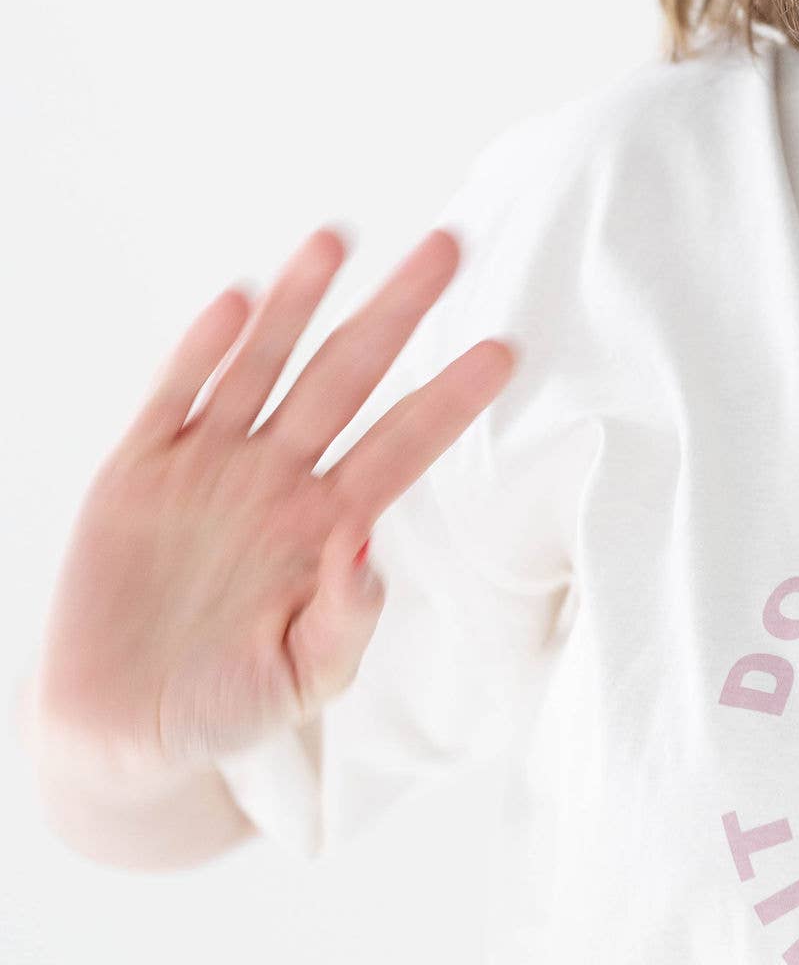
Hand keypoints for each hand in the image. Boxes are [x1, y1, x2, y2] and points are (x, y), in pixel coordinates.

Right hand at [31, 223, 515, 792]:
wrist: (125, 727)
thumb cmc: (230, 705)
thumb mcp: (307, 678)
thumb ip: (347, 619)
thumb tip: (368, 548)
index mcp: (330, 525)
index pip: (405, 444)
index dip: (452, 397)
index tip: (506, 351)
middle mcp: (277, 480)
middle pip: (347, 377)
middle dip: (396, 312)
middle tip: (449, 245)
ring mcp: (208, 466)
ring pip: (263, 366)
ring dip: (299, 303)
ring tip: (337, 238)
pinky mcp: (139, 471)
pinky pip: (175, 397)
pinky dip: (202, 350)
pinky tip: (237, 303)